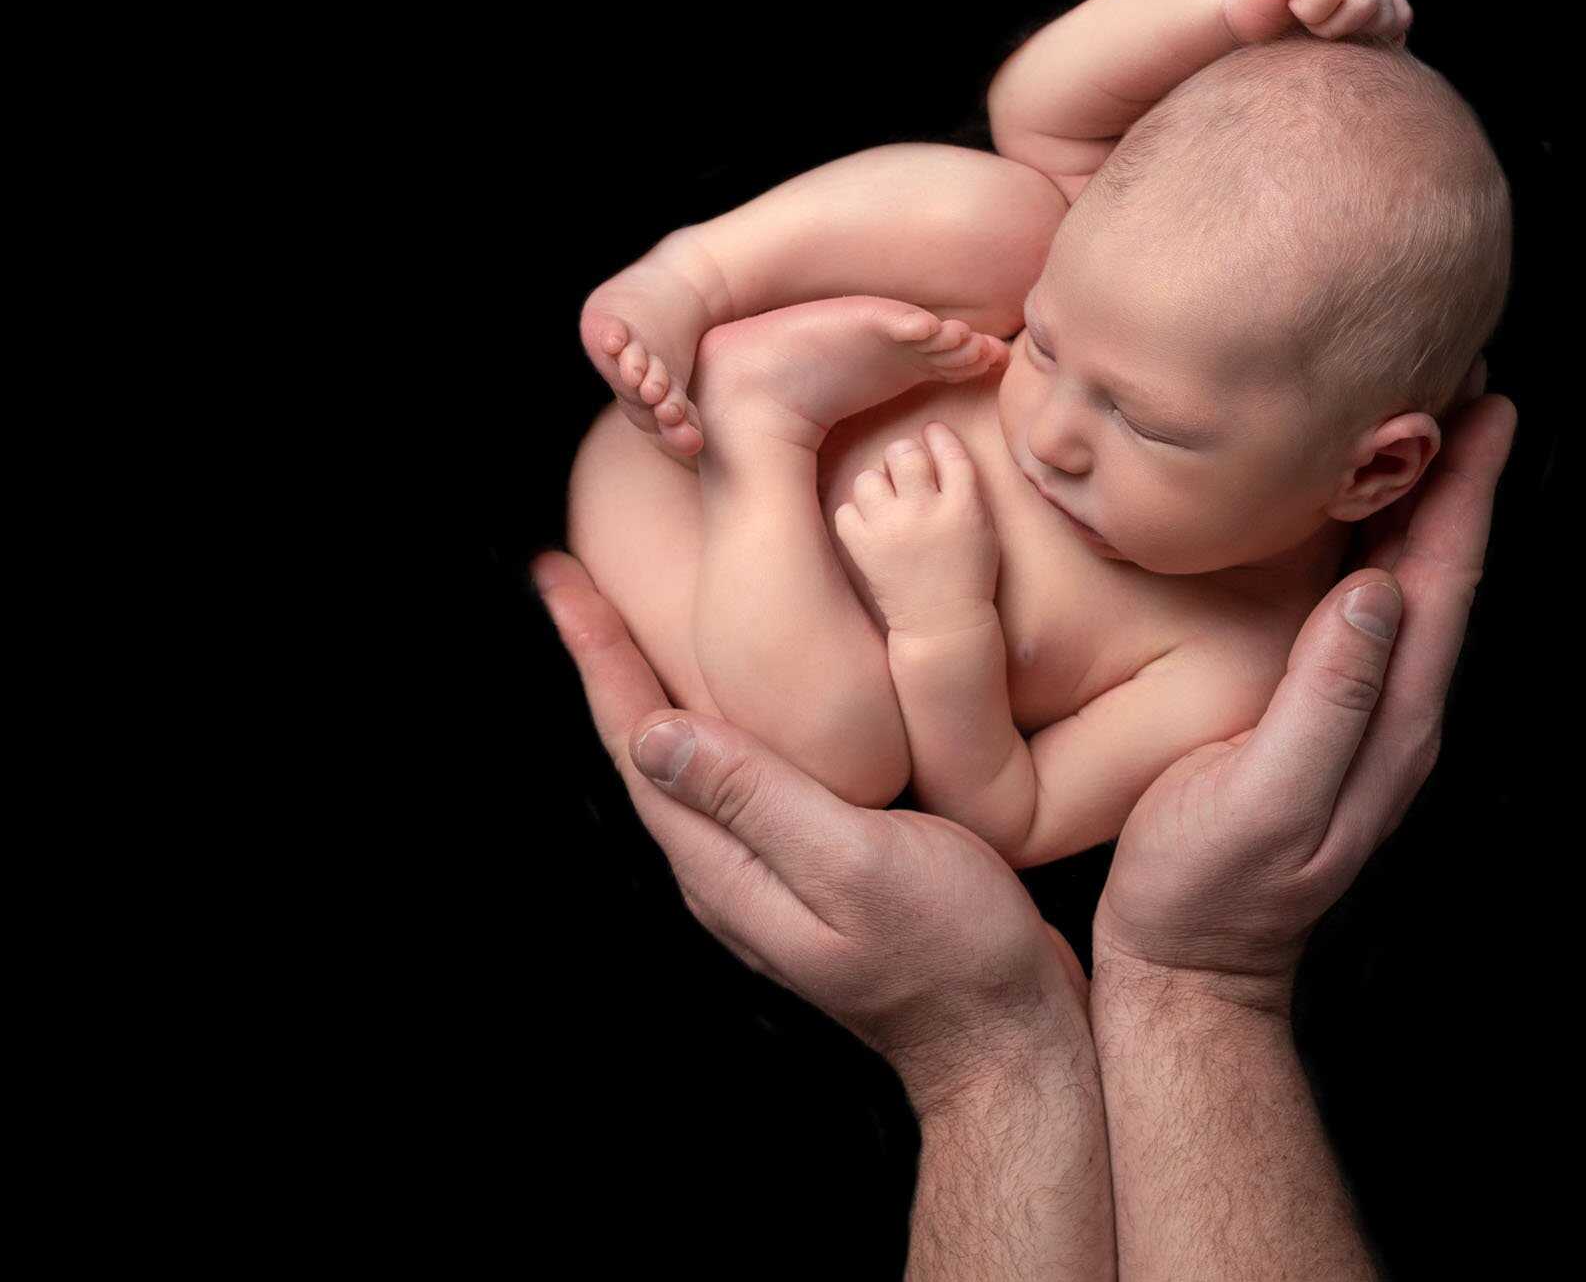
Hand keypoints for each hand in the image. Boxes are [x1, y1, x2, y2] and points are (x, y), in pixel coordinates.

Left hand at [533, 551, 1088, 1109]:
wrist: (1008, 1037)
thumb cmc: (949, 953)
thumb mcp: (857, 864)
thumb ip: (758, 801)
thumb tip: (653, 736)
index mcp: (723, 863)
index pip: (635, 740)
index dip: (595, 652)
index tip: (554, 575)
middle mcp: (730, 865)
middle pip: (647, 742)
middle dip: (608, 654)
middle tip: (576, 571)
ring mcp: (773, 868)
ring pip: (695, 754)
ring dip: (660, 676)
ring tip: (638, 608)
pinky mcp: (821, 862)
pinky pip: (749, 771)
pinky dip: (731, 708)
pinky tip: (752, 683)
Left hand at [834, 422, 1000, 639]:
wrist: (942, 624)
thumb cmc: (968, 576)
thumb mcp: (984, 529)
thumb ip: (965, 490)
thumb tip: (937, 450)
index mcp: (964, 507)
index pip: (950, 453)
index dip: (939, 437)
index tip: (932, 432)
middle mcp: (925, 512)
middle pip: (904, 453)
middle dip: (903, 455)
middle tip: (903, 468)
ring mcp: (891, 529)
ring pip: (868, 478)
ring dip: (876, 485)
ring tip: (885, 503)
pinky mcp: (864, 548)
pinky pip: (846, 510)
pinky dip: (855, 515)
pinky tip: (870, 526)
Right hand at [1093, 388, 1515, 1010]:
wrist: (1190, 969)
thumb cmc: (1208, 892)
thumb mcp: (1266, 803)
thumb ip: (1326, 702)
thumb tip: (1375, 593)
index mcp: (1391, 721)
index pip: (1444, 583)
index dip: (1464, 491)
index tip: (1485, 405)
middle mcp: (1393, 711)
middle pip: (1440, 571)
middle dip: (1457, 475)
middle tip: (1463, 381)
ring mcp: (1363, 717)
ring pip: (1407, 585)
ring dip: (1421, 502)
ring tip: (1420, 423)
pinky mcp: (1323, 719)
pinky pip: (1363, 610)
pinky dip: (1371, 545)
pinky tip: (1348, 517)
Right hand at [1221, 0, 1412, 47]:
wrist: (1237, 30)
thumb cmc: (1287, 41)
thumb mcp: (1340, 42)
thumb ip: (1372, 37)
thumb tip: (1398, 40)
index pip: (1400, 15)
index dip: (1370, 40)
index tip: (1335, 38)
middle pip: (1385, 10)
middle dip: (1349, 33)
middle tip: (1316, 28)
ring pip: (1364, 1)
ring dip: (1329, 25)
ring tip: (1306, 18)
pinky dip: (1310, 12)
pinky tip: (1291, 5)